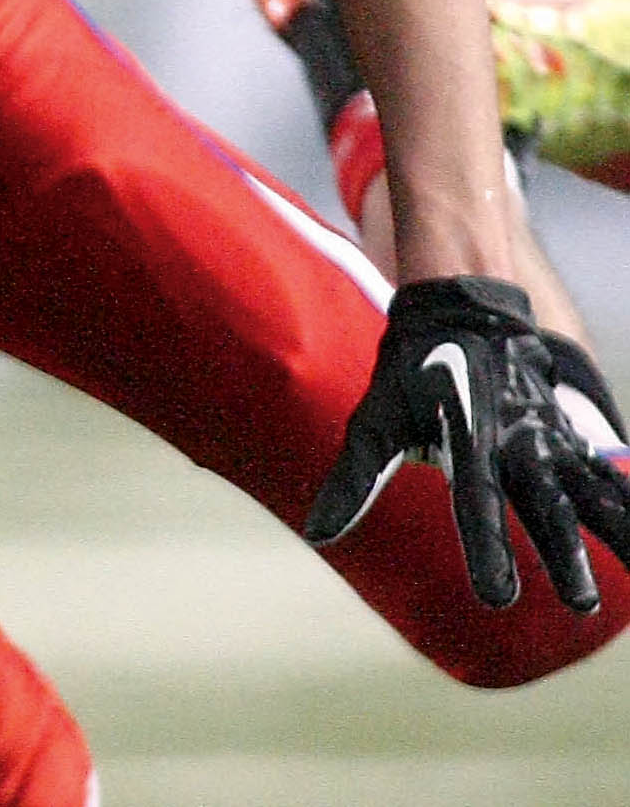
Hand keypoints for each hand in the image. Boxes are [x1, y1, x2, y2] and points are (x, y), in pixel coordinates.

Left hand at [303, 275, 629, 610]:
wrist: (462, 312)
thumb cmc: (411, 373)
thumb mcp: (376, 420)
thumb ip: (354, 480)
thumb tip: (317, 534)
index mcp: (468, 442)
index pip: (477, 505)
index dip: (486, 549)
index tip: (498, 597)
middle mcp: (517, 444)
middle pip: (546, 506)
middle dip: (565, 555)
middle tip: (583, 604)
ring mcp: (551, 438)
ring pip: (595, 491)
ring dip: (623, 532)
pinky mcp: (573, 435)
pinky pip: (611, 473)